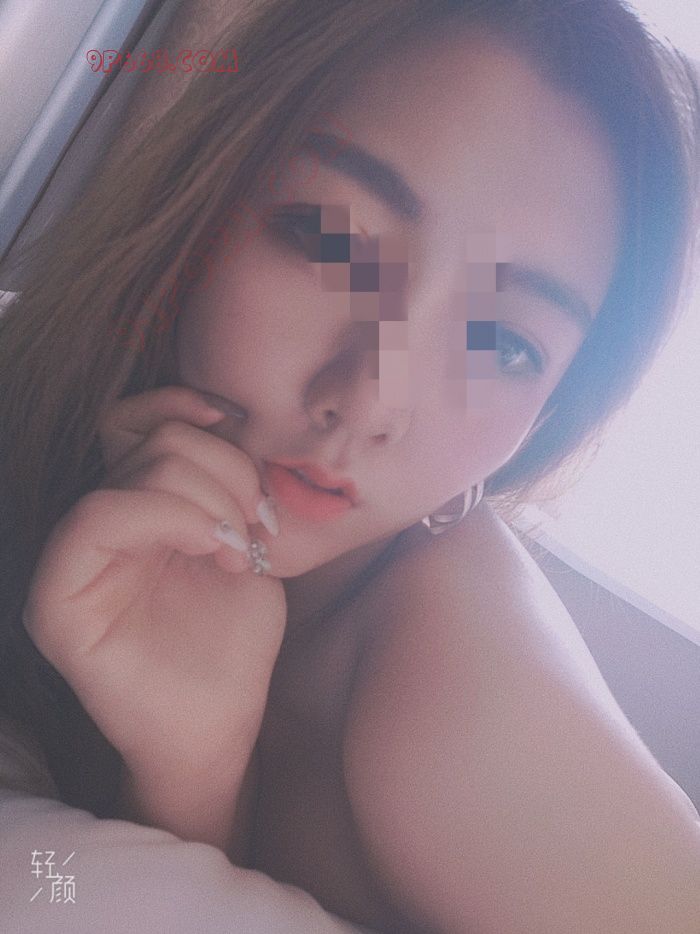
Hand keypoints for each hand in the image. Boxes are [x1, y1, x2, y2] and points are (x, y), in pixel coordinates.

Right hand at [22, 385, 285, 779]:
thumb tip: (233, 424)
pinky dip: (168, 515)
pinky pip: (98, 517)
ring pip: (132, 471)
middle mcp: (97, 526)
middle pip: (151, 440)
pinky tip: (213, 547)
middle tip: (256, 527)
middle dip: (224, 470)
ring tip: (240, 551)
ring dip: (209, 499)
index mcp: (135, 508)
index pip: (135, 422)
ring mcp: (72, 559)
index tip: (238, 423)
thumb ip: (231, 487)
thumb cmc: (232, 641)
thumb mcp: (247, 547)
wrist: (219, 726)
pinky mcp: (57, 597)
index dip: (182, 404)